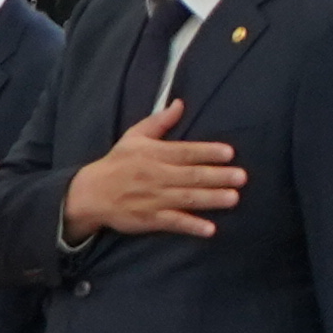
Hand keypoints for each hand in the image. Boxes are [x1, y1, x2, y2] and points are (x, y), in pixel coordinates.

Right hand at [65, 102, 249, 239]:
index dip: (208, 152)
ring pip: (187, 198)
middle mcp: (156, 176)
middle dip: (218, 176)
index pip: (185, 152)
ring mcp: (154, 199)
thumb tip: (180, 103)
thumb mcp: (134, 136)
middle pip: (191, 176)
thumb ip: (159, 121)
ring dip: (211, 199)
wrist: (91, 193)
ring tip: (234, 198)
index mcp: (154, 154)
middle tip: (242, 177)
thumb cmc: (117, 162)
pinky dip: (192, 226)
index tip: (229, 153)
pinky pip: (174, 223)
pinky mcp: (150, 219)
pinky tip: (210, 229)